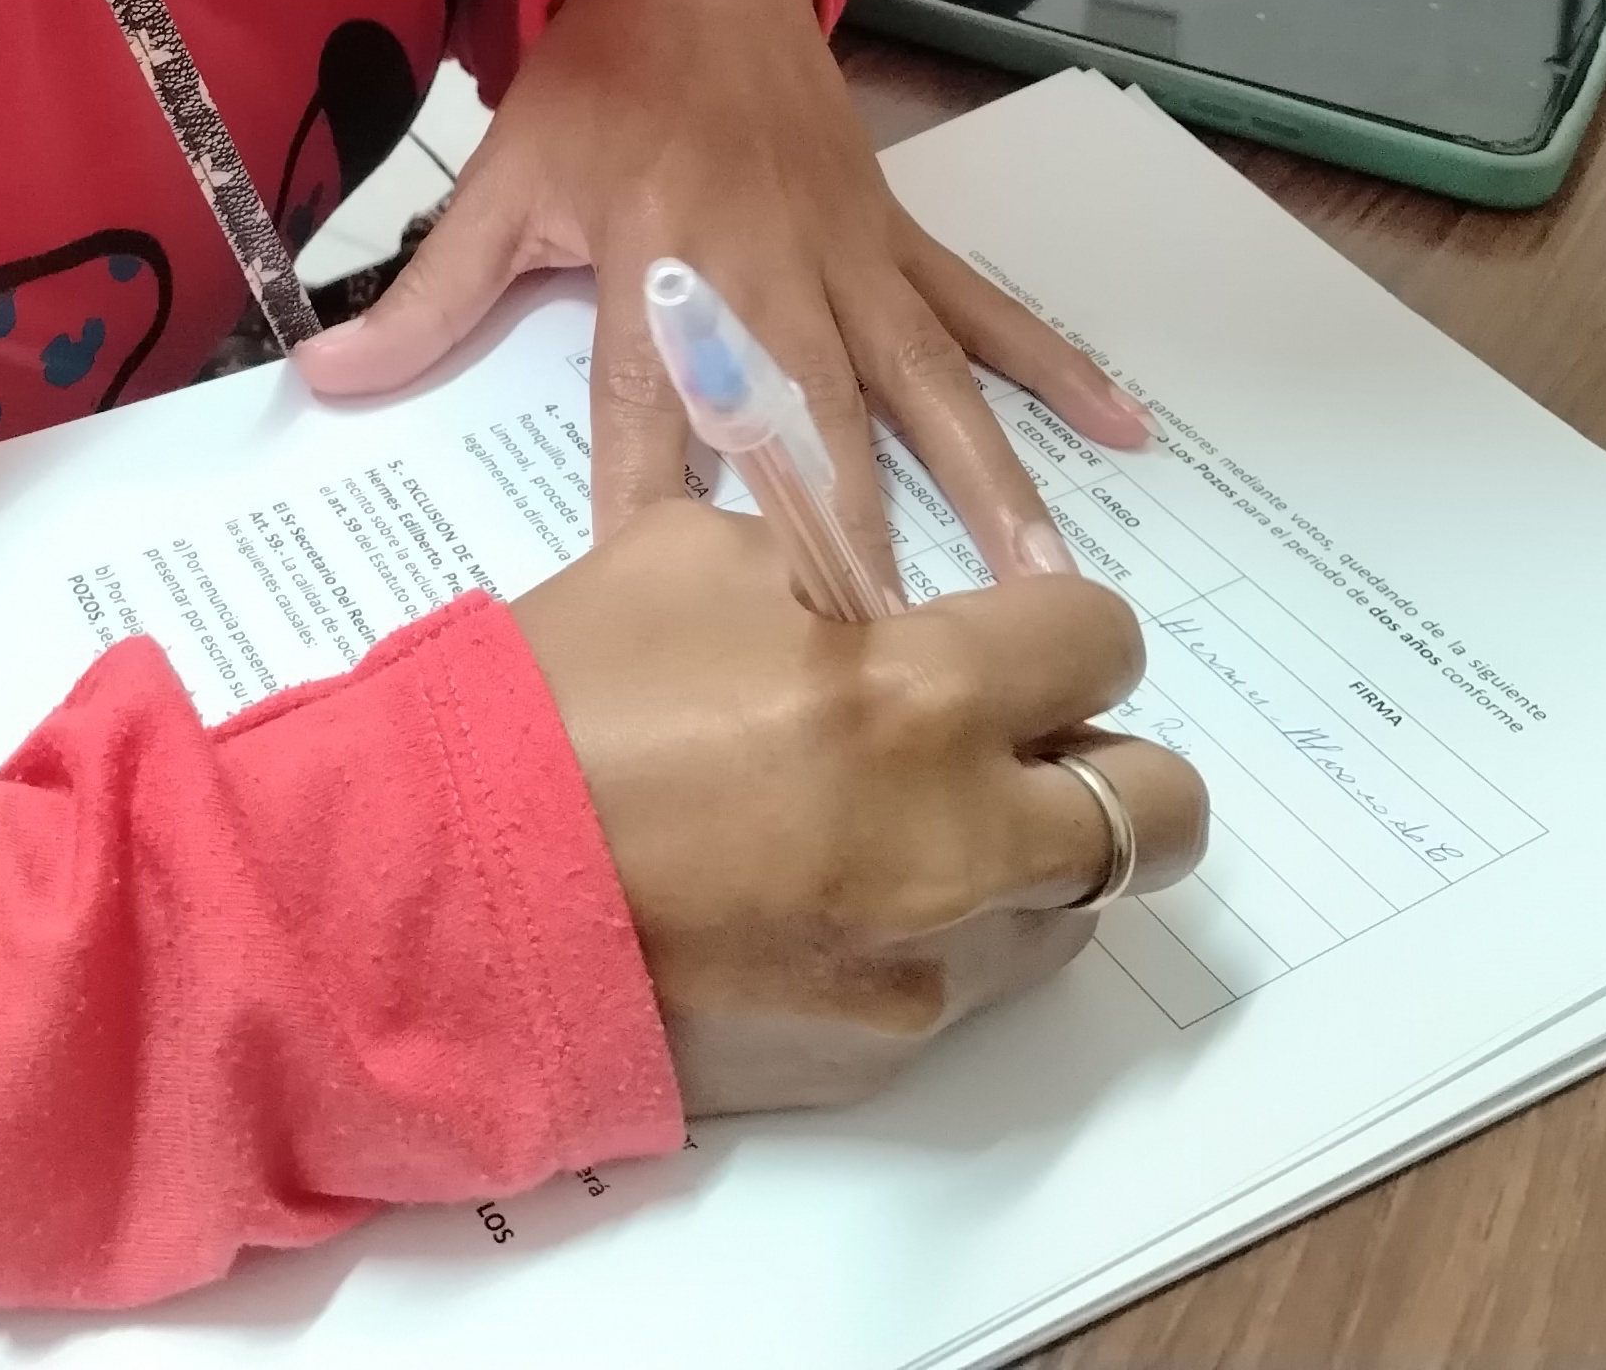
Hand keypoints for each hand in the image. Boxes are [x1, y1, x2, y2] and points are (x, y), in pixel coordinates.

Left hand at [297, 0, 1154, 589]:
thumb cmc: (592, 86)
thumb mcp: (499, 182)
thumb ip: (429, 295)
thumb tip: (323, 380)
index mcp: (658, 266)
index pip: (649, 413)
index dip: (656, 504)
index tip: (685, 608)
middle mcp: (766, 272)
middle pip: (814, 422)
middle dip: (855, 539)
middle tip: (898, 653)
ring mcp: (849, 258)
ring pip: (927, 386)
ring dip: (988, 485)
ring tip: (1045, 584)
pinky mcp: (898, 236)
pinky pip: (987, 309)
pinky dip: (1059, 365)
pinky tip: (1129, 428)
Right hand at [512, 504, 1205, 1112]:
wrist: (446, 887)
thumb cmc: (557, 704)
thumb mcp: (693, 557)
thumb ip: (828, 571)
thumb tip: (889, 601)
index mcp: (916, 695)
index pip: (1104, 642)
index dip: (1061, 630)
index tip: (1011, 639)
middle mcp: (956, 838)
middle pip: (1160, 806)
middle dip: (1103, 758)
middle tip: (1013, 740)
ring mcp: (926, 960)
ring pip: (1081, 905)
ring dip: (1028, 852)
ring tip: (910, 822)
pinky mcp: (879, 1048)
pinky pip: (972, 979)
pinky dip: (942, 932)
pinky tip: (833, 895)